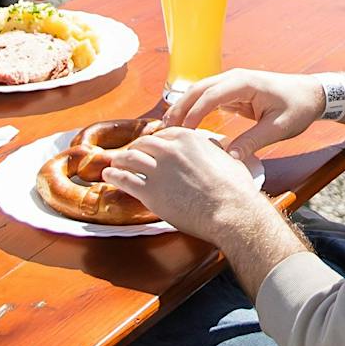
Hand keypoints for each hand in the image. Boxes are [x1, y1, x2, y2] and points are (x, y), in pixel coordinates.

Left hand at [101, 126, 267, 240]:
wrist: (231, 211)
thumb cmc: (235, 189)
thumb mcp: (227, 158)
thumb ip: (214, 149)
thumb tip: (215, 145)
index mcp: (188, 138)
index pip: (163, 133)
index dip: (154, 141)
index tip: (150, 146)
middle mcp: (169, 149)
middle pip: (143, 143)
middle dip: (135, 148)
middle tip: (130, 155)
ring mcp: (157, 170)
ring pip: (130, 158)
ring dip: (119, 160)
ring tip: (114, 164)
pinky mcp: (150, 192)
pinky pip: (125, 180)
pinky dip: (114, 176)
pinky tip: (109, 176)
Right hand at [169, 69, 327, 161]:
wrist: (312, 94)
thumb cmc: (298, 107)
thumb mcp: (279, 128)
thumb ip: (253, 141)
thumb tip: (229, 157)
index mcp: (245, 83)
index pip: (211, 95)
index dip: (194, 113)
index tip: (183, 132)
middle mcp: (234, 78)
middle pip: (198, 89)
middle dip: (179, 107)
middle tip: (164, 129)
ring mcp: (232, 83)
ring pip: (200, 91)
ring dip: (183, 107)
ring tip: (167, 127)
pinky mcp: (233, 92)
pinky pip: (208, 98)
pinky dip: (194, 108)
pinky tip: (185, 124)